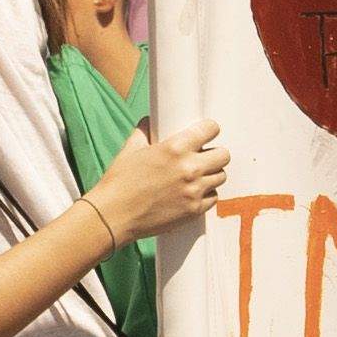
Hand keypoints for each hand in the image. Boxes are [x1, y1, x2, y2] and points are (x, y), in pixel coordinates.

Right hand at [88, 119, 235, 243]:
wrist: (113, 216)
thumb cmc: (119, 181)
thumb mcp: (131, 149)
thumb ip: (145, 131)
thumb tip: (150, 120)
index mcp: (175, 147)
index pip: (211, 129)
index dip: (209, 130)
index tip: (205, 134)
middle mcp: (189, 168)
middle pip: (223, 154)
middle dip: (214, 154)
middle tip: (203, 158)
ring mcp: (194, 191)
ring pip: (220, 176)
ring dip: (211, 175)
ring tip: (197, 177)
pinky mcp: (194, 211)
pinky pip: (213, 198)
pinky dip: (206, 195)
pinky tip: (192, 193)